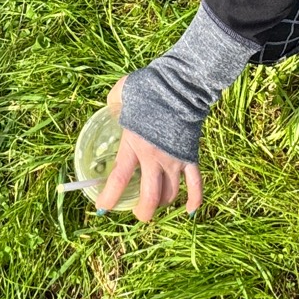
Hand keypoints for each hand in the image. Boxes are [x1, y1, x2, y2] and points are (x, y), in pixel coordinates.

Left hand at [94, 75, 203, 221]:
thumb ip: (114, 101)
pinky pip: (196, 184)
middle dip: (142, 211)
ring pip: (170, 194)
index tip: (102, 208)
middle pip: (149, 197)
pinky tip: (190, 210)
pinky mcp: (191, 157)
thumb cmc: (150, 88)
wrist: (182, 85)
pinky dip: (195, 200)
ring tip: (158, 203)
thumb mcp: (123, 92)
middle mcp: (154, 158)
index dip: (110, 197)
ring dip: (163, 203)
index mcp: (134, 144)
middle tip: (137, 213)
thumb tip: (111, 106)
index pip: (119, 179)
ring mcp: (175, 160)